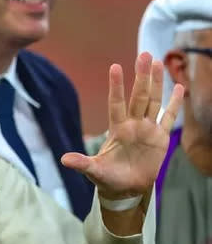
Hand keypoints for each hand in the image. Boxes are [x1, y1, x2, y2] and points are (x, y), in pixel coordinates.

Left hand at [61, 52, 182, 198]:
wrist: (125, 189)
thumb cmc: (107, 178)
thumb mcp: (94, 171)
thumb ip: (82, 164)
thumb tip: (64, 160)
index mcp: (117, 129)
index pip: (116, 103)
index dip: (116, 86)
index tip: (115, 67)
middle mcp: (133, 125)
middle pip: (139, 96)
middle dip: (142, 76)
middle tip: (144, 54)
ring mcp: (147, 129)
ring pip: (153, 101)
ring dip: (156, 83)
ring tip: (157, 62)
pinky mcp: (161, 138)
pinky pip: (168, 118)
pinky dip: (174, 104)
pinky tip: (178, 87)